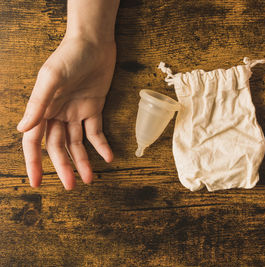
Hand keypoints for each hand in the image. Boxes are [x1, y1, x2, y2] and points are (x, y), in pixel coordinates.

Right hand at [17, 37, 115, 188]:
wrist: (95, 43)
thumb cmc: (69, 56)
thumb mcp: (52, 78)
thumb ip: (38, 104)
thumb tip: (21, 129)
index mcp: (43, 109)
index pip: (35, 142)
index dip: (35, 162)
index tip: (37, 183)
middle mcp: (58, 114)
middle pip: (59, 147)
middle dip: (64, 167)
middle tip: (72, 186)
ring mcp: (77, 112)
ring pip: (78, 143)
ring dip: (83, 161)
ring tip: (90, 180)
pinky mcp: (94, 108)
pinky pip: (97, 131)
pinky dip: (102, 145)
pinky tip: (108, 158)